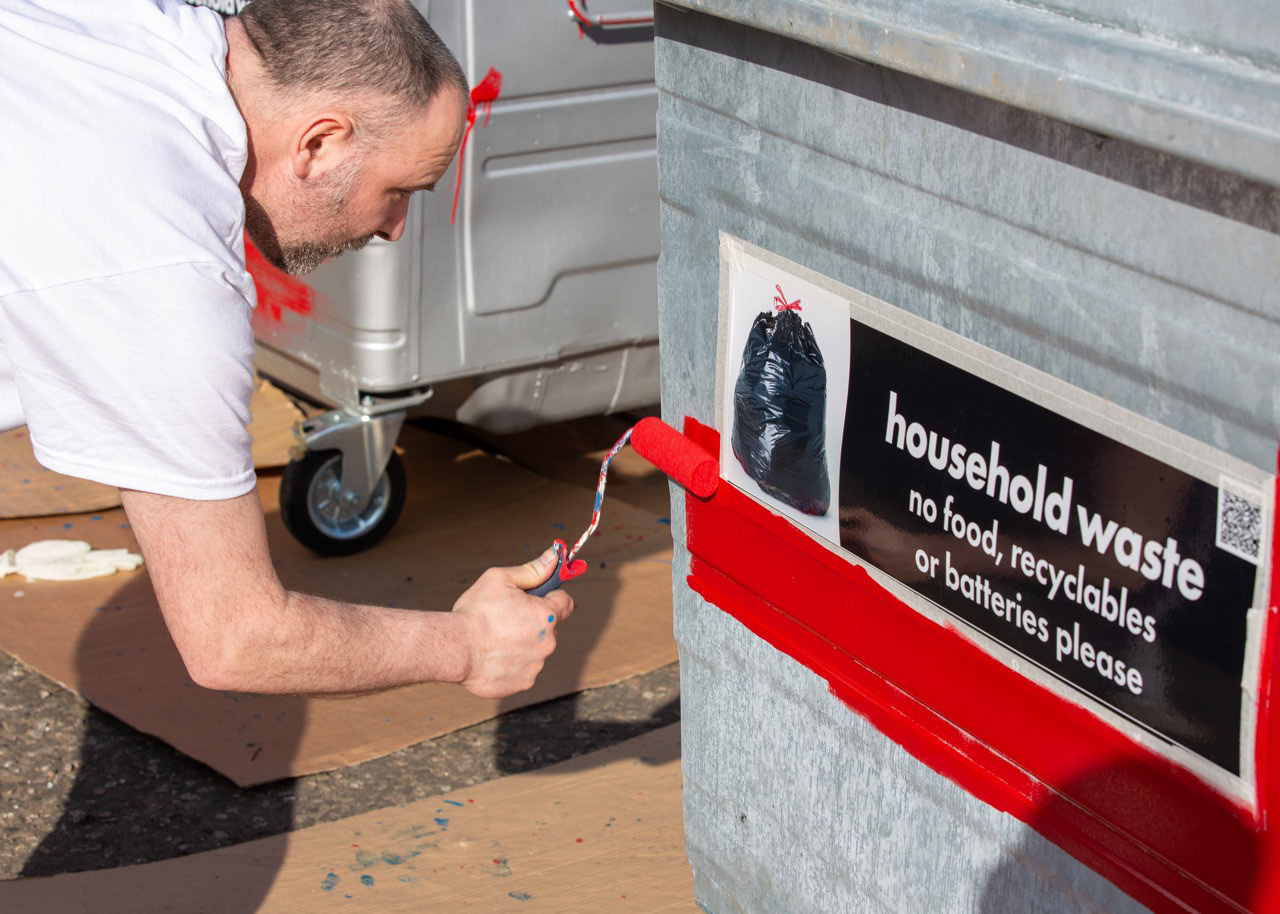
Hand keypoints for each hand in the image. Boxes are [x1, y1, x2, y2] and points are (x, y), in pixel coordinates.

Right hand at [451, 548, 575, 698]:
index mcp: (546, 615)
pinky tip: (492, 657)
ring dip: (521, 644)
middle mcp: (547, 642)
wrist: (455, 648)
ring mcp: (536, 665)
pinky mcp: (523, 683)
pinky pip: (523, 670)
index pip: (565, 602)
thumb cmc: (476, 612)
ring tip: (494, 640)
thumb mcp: (501, 579)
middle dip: (532, 622)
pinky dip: (511, 664)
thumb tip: (555, 557)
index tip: (536, 598)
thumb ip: (532, 570)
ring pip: (535, 650)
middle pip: (548, 628)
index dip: (551, 597)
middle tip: (505, 619)